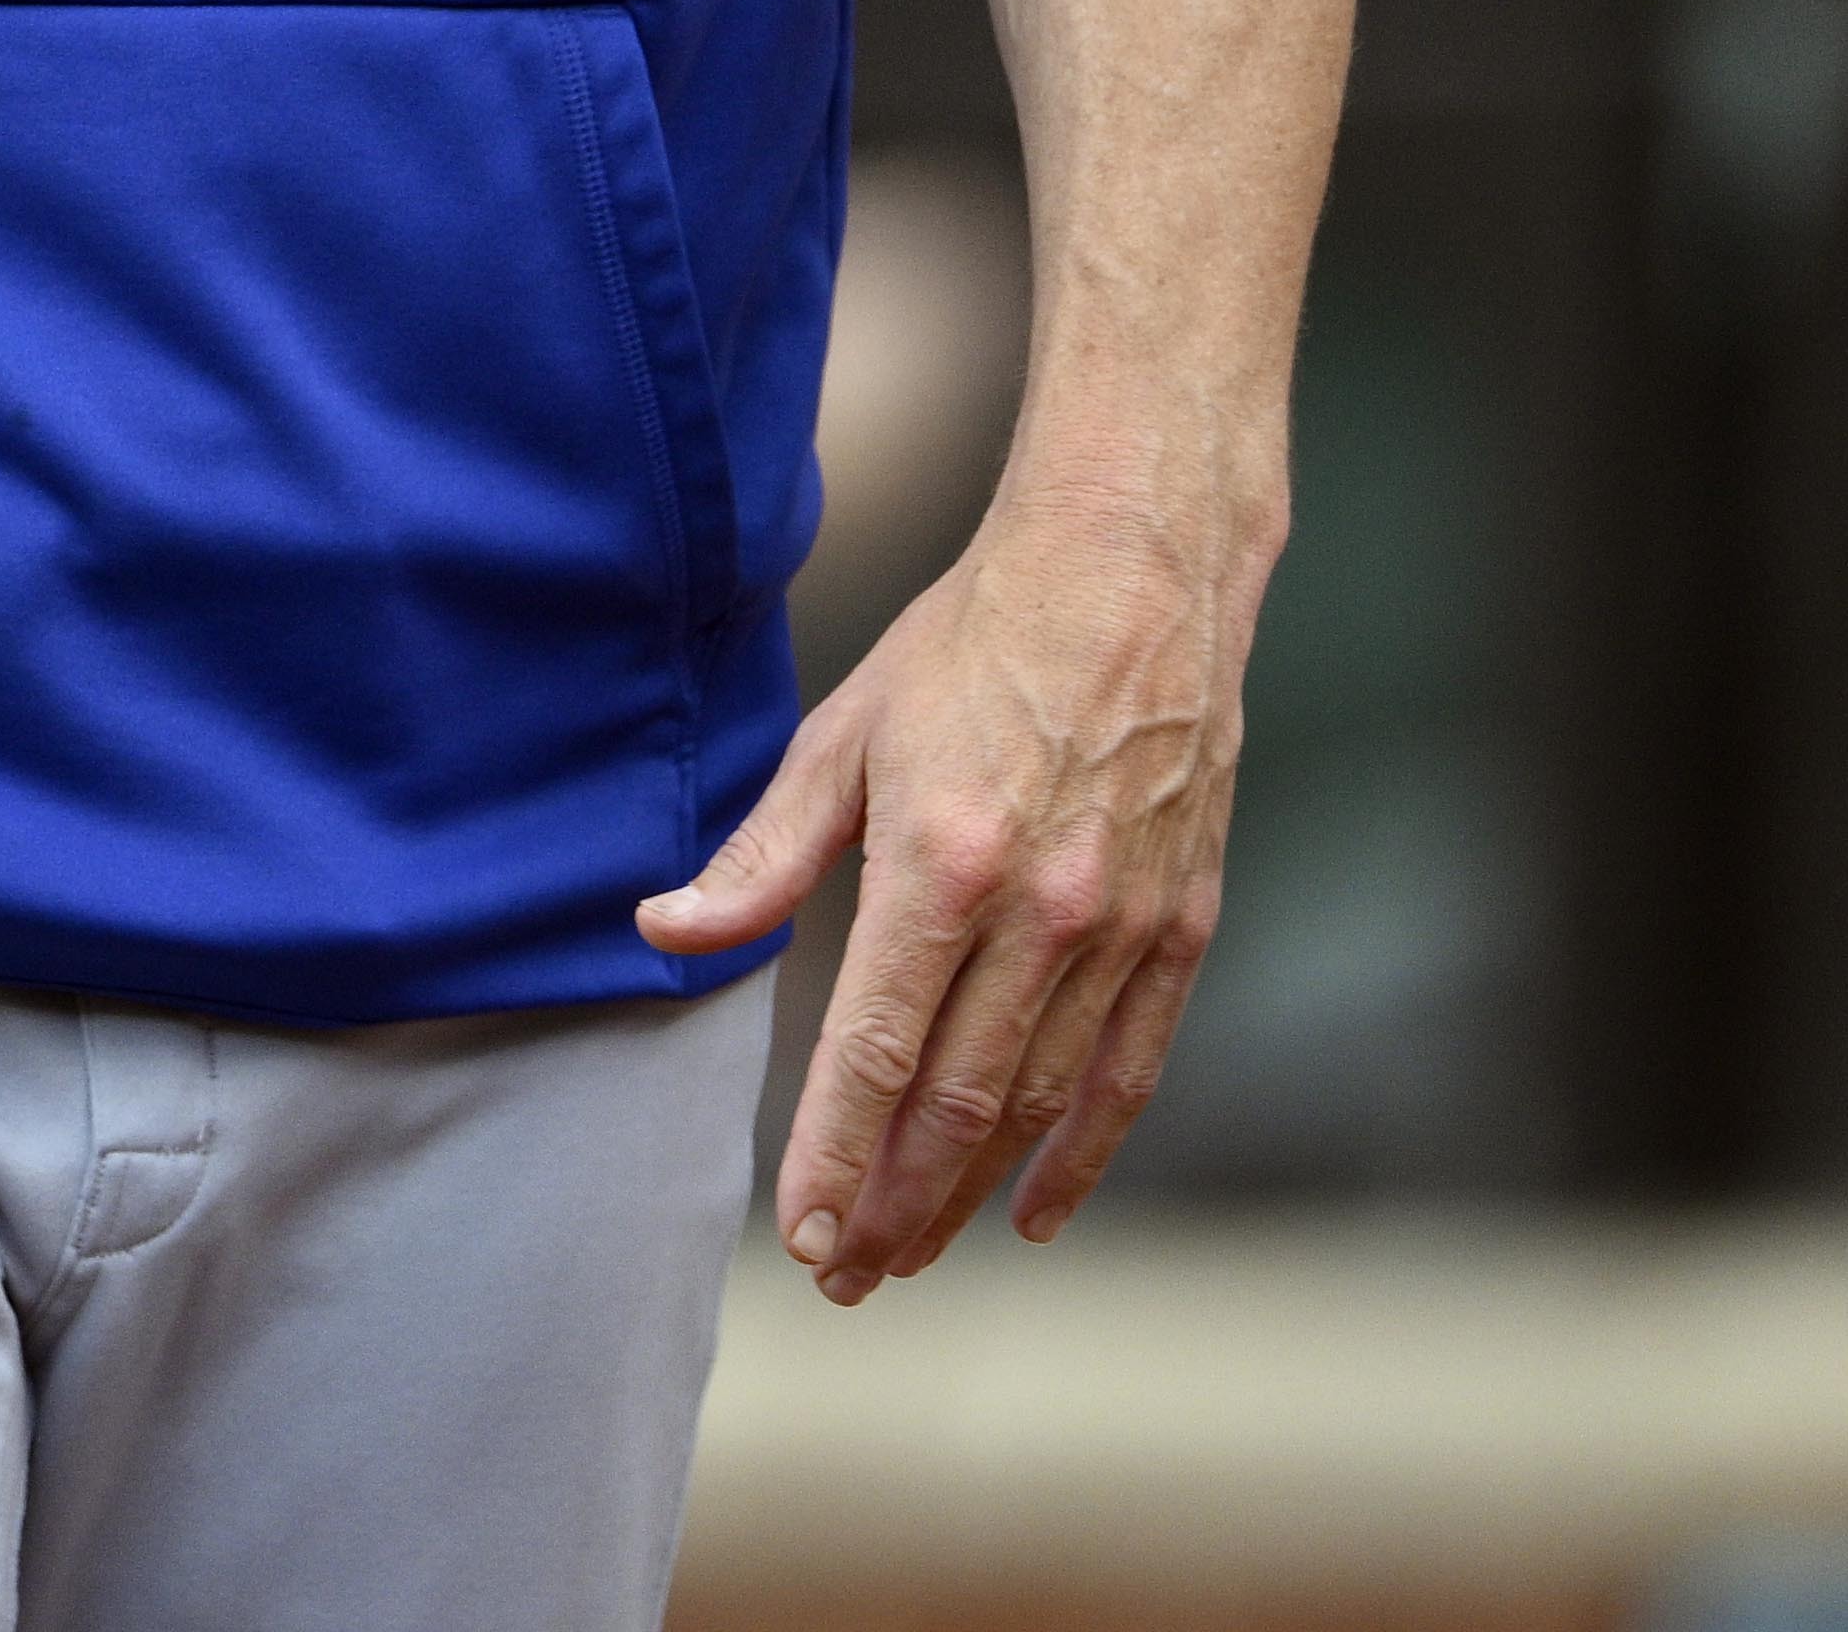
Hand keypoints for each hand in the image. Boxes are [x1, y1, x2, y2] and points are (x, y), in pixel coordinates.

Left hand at [639, 454, 1264, 1300]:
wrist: (1131, 575)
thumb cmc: (971, 646)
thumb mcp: (844, 737)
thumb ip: (761, 856)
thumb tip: (665, 930)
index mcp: (940, 863)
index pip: (876, 1051)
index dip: (832, 1154)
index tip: (798, 1230)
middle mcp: (1040, 910)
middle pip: (957, 1102)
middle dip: (892, 1202)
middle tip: (843, 1272)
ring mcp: (1121, 926)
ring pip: (1038, 1102)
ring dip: (969, 1192)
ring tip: (911, 1253)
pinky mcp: (1182, 928)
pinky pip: (1130, 1070)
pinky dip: (1083, 1152)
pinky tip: (1033, 1210)